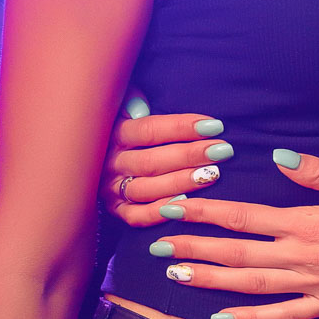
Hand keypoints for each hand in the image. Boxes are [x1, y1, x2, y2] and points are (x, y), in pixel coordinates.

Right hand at [101, 93, 234, 225]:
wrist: (96, 158)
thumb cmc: (128, 130)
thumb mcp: (124, 108)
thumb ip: (132, 102)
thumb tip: (141, 104)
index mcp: (114, 135)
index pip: (148, 130)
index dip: (181, 127)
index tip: (214, 126)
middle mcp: (111, 163)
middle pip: (151, 161)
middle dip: (189, 155)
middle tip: (221, 151)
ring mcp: (112, 189)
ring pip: (146, 189)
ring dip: (181, 182)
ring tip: (212, 174)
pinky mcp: (116, 211)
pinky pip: (136, 217)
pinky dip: (158, 212)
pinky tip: (185, 203)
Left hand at [147, 149, 318, 318]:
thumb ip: (318, 172)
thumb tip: (281, 156)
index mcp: (310, 224)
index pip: (246, 217)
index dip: (206, 213)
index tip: (176, 208)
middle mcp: (305, 259)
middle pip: (237, 255)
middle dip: (194, 249)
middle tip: (157, 245)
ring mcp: (314, 288)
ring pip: (251, 286)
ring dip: (210, 281)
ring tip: (174, 277)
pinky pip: (281, 317)